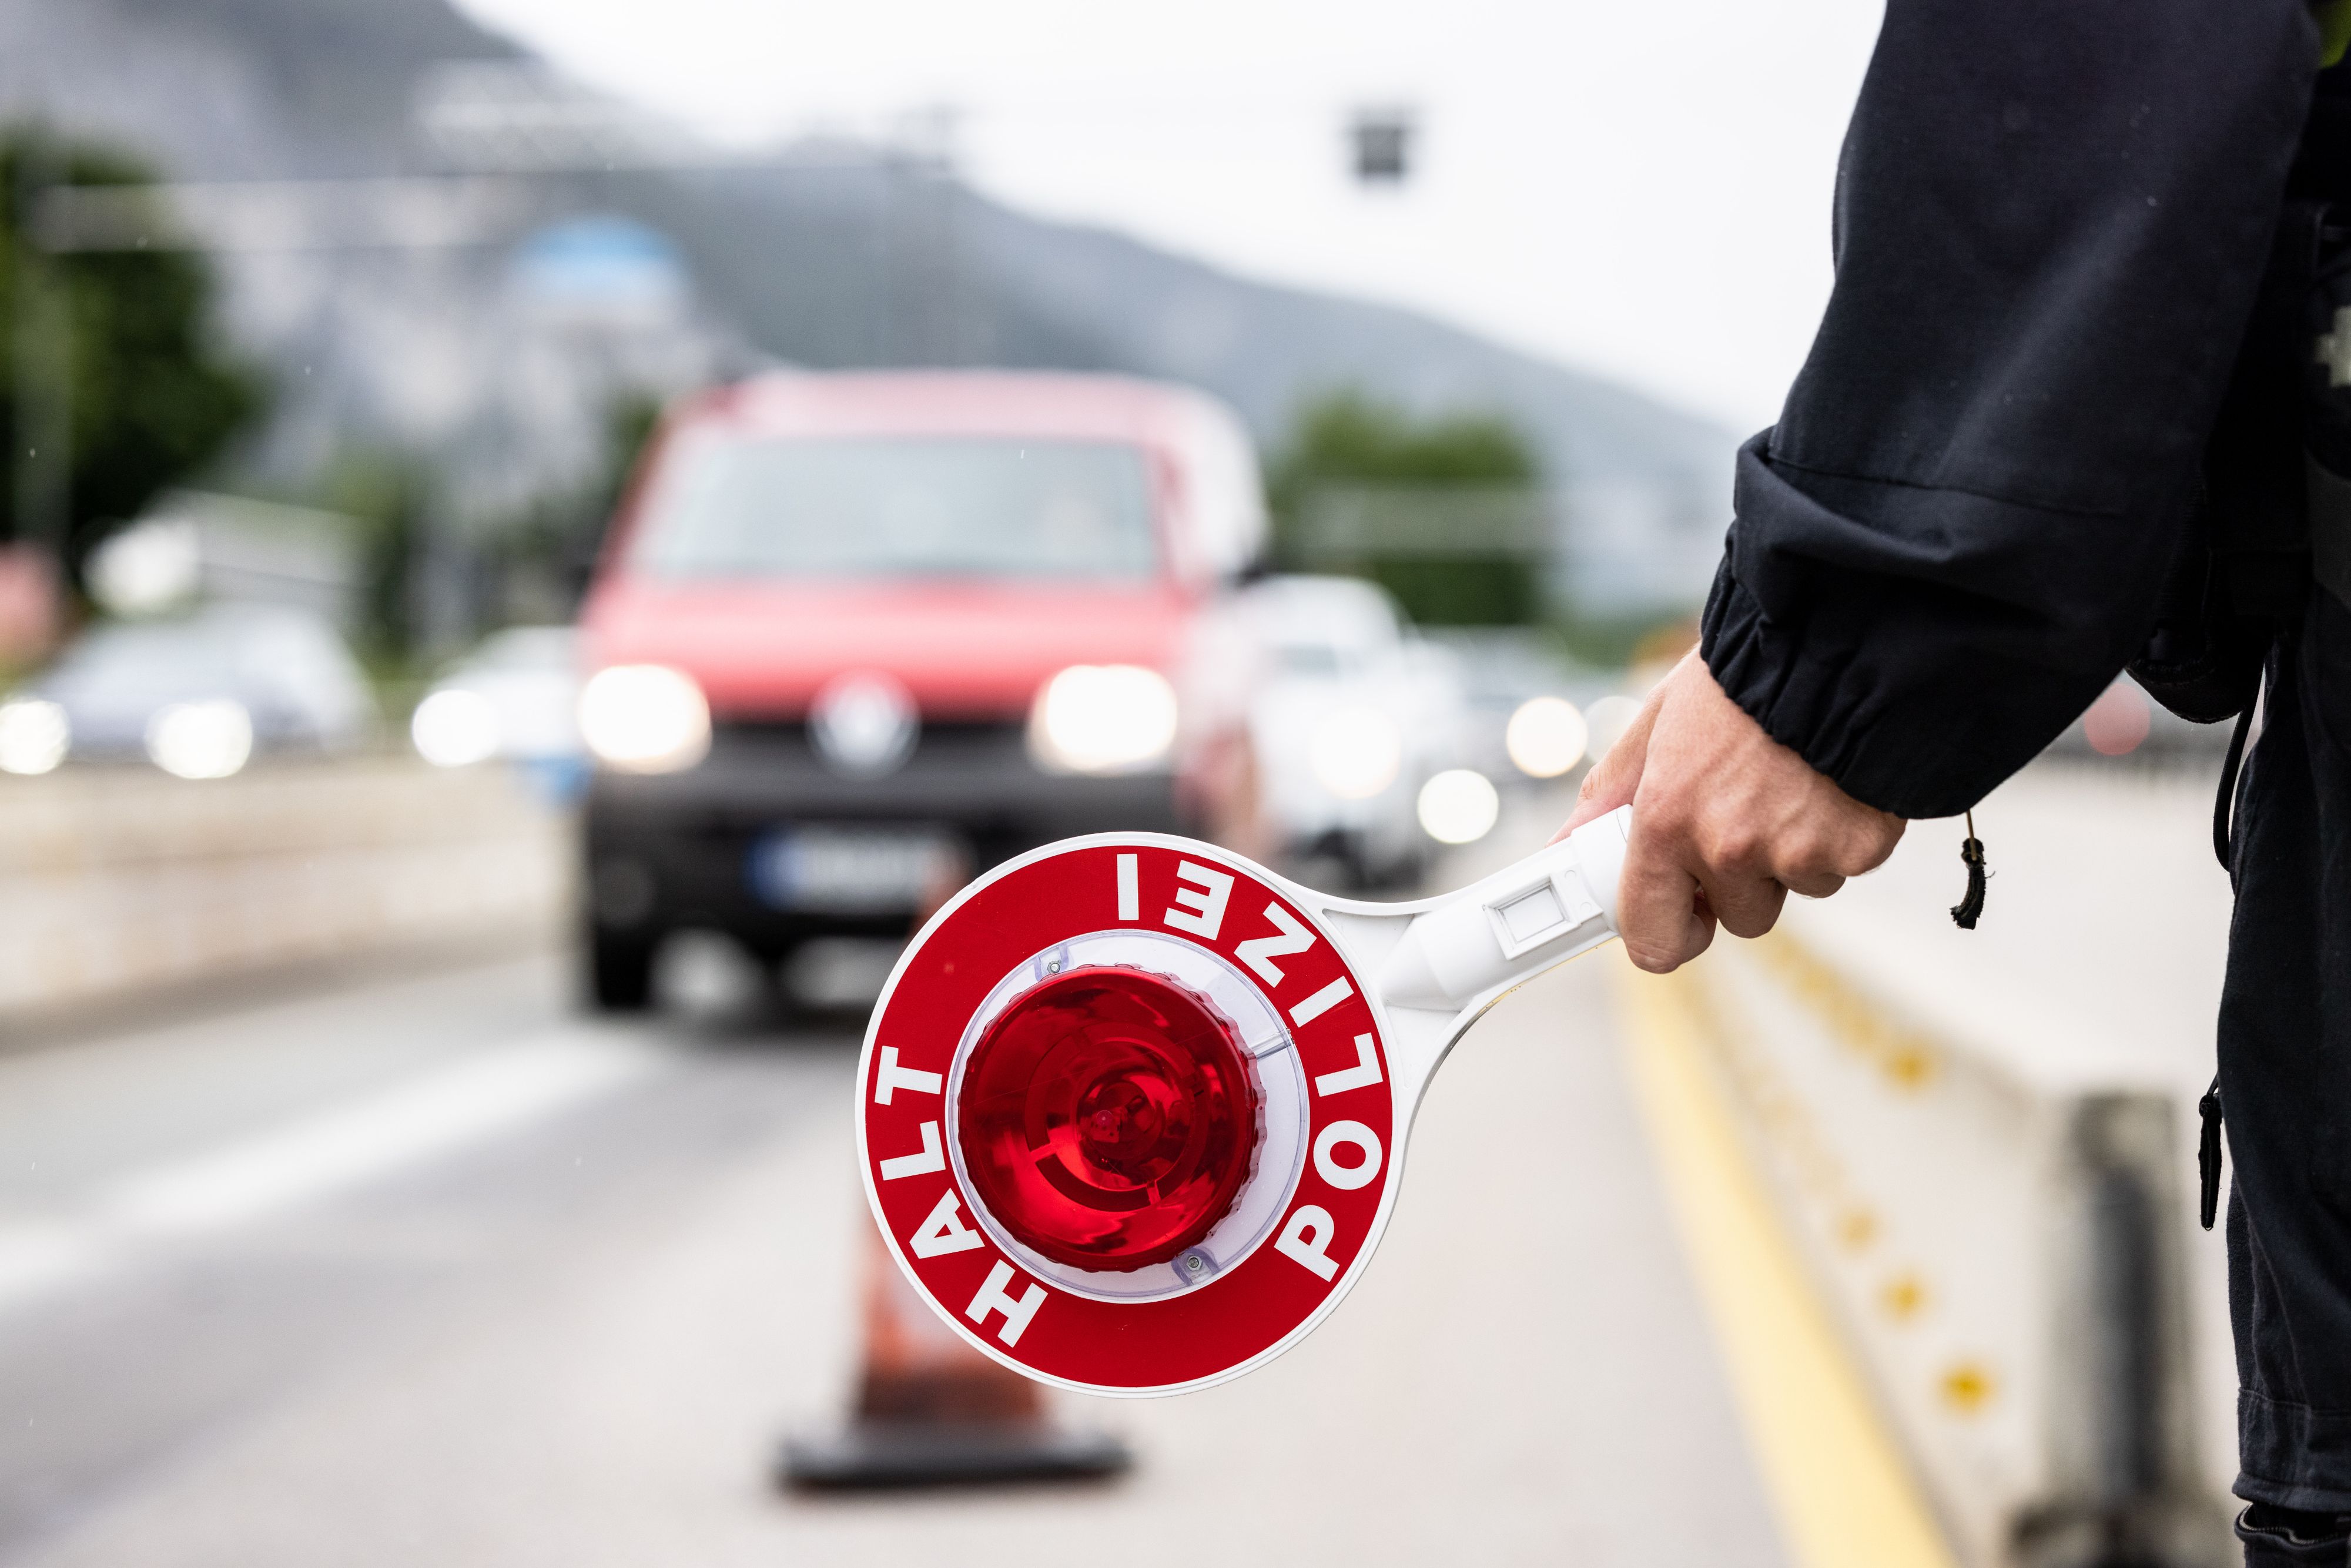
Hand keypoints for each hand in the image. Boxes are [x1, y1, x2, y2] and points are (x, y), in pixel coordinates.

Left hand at [1558, 651, 1905, 972]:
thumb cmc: (1743, 675)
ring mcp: (1798, 851)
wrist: (1840, 635)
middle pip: (1739, 917)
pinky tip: (1834, 783)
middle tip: (1749, 811)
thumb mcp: (1659, 723)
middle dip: (1743, 880)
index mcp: (1667, 821)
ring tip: (1794, 781)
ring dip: (1795, 853)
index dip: (1667, 936)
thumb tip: (1567, 844)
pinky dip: (1842, 834)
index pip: (1652, 939)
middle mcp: (1729, 847)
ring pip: (1795, 888)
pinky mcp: (1860, 846)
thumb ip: (1612, 793)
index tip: (1678, 919)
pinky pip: (1843, 866)